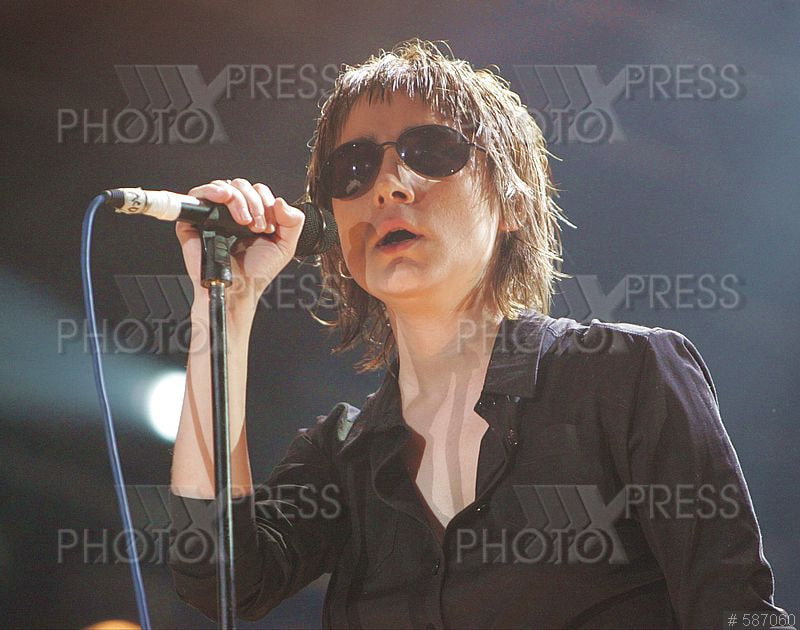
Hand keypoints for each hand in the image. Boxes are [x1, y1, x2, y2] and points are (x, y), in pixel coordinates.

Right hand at [176, 178, 305, 308]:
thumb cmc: (256, 272)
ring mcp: (212, 216)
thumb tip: (280, 201)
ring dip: (239, 198)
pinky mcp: (193, 222)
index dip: (265, 202)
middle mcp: (231, 214)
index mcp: (251, 216)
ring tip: (244, 221)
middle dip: (254, 202)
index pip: (257, 190)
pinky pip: (197, 196)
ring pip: (223, 186)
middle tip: (257, 226)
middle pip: (241, 185)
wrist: (239, 290)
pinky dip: (212, 191)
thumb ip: (293, 222)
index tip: (269, 225)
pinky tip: (224, 198)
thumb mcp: (285, 245)